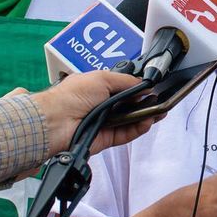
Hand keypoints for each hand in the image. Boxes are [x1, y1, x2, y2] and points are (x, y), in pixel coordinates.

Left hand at [30, 71, 154, 155]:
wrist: (56, 121)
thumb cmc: (71, 96)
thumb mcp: (102, 78)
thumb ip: (125, 81)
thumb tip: (142, 84)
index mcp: (97, 88)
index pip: (123, 88)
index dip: (137, 89)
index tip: (151, 89)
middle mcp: (101, 105)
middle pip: (129, 105)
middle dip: (145, 102)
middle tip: (159, 100)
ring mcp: (104, 123)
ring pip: (130, 120)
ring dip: (145, 115)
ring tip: (159, 111)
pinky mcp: (106, 139)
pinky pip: (126, 134)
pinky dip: (138, 128)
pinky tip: (148, 121)